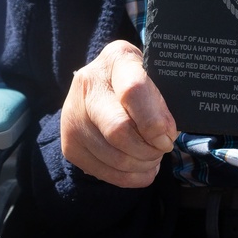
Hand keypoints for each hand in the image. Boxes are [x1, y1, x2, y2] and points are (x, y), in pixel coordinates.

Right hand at [60, 41, 177, 186]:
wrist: (101, 87)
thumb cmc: (138, 82)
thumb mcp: (155, 78)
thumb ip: (162, 102)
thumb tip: (165, 137)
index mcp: (116, 59)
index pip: (133, 91)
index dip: (154, 122)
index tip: (167, 137)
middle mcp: (88, 84)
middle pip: (119, 130)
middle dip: (148, 149)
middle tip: (162, 149)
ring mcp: (73, 115)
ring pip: (114, 156)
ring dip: (142, 165)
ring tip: (152, 157)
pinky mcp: (70, 144)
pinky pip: (104, 172)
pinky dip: (130, 177)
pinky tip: (140, 168)